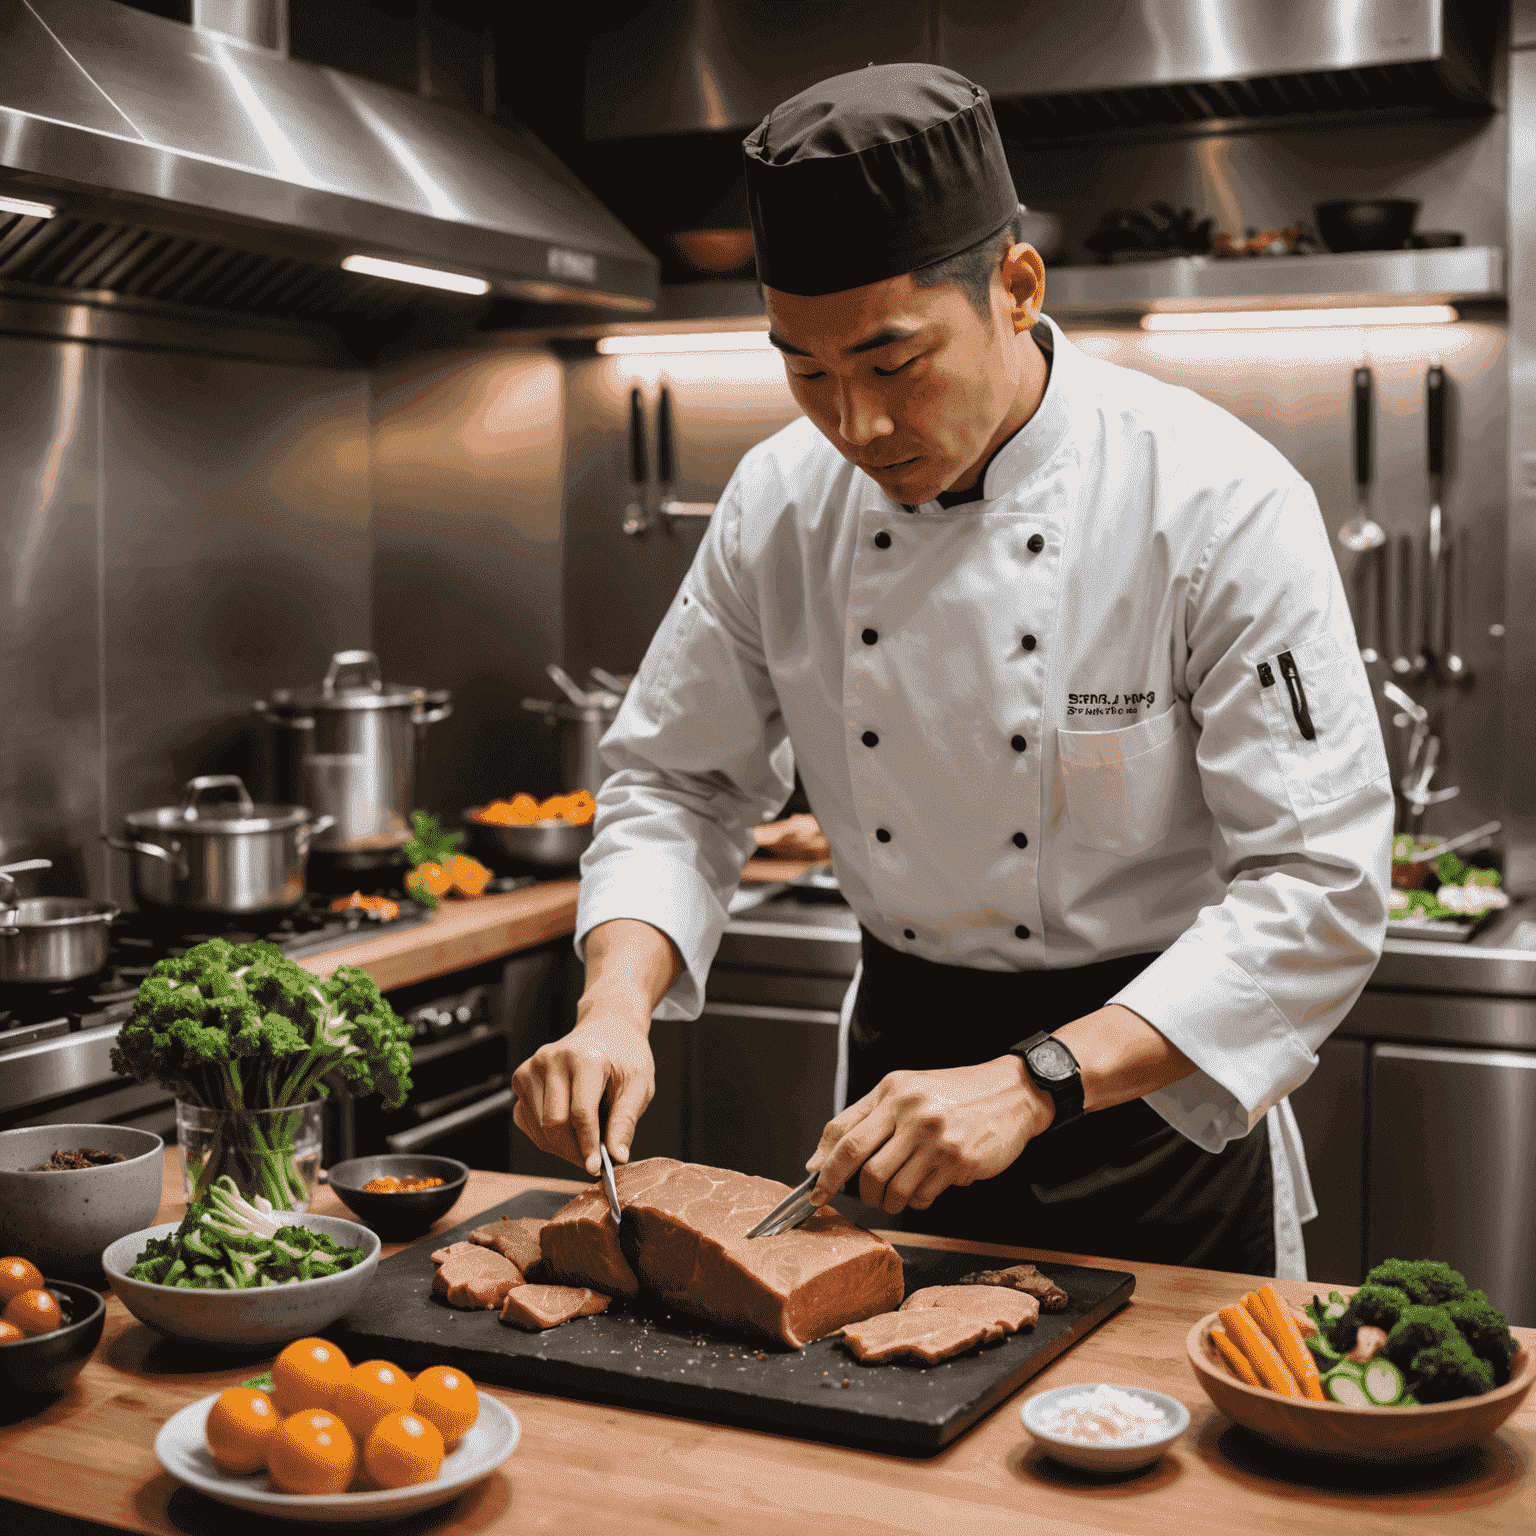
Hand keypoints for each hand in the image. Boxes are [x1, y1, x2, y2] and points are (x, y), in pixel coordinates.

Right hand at [511, 1009, 653, 1176]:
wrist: (607, 1028)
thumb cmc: (624, 1056)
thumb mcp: (639, 1085)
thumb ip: (626, 1121)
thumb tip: (617, 1157)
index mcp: (585, 1058)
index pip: (580, 1114)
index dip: (588, 1146)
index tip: (596, 1168)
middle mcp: (552, 1059)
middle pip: (554, 1124)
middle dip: (574, 1151)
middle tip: (593, 1160)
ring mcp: (532, 1067)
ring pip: (539, 1128)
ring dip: (561, 1146)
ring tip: (585, 1141)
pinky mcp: (521, 1077)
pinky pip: (526, 1122)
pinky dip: (545, 1135)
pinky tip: (567, 1129)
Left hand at [806, 1057, 1053, 1216]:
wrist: (1012, 1093)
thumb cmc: (954, 1094)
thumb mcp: (905, 1092)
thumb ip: (863, 1121)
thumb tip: (820, 1160)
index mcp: (892, 1091)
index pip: (843, 1134)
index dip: (824, 1169)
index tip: (814, 1191)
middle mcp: (910, 1111)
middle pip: (861, 1166)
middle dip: (853, 1191)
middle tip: (863, 1196)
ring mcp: (934, 1137)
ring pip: (890, 1188)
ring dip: (887, 1202)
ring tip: (896, 1195)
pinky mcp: (957, 1160)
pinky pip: (922, 1197)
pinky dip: (917, 1202)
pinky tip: (926, 1188)